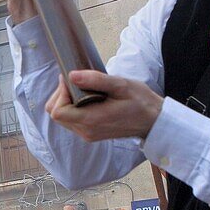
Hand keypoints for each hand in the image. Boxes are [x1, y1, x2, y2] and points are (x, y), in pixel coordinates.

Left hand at [45, 71, 163, 142]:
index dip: (60, 93)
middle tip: (77, 81)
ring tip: (84, 88)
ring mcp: (87, 134)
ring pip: (62, 117)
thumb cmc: (140, 102)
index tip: (72, 80)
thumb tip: (71, 75)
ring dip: (67, 101)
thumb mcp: (121, 85)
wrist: (153, 121)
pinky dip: (73, 107)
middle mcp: (85, 131)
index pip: (57, 112)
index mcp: (91, 120)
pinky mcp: (89, 133)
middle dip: (61, 95)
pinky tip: (87, 97)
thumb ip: (96, 80)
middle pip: (56, 114)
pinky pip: (71, 120)